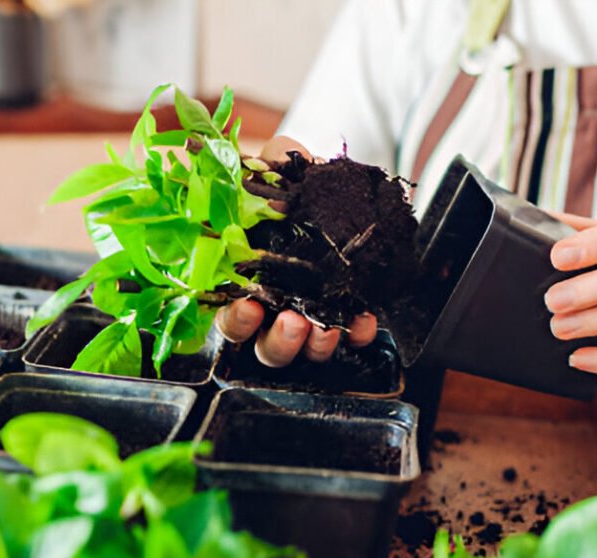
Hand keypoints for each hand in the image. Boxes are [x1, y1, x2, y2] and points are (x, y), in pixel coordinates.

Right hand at [214, 135, 378, 365]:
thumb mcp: (266, 171)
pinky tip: (364, 320)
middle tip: (293, 323)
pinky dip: (356, 331)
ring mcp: (306, 315)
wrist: (310, 191)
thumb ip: (266, 168)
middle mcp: (272, 310)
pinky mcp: (339, 312)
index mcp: (243, 285)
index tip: (249, 309)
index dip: (239, 320)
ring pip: (305, 349)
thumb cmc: (276, 188)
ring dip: (316, 344)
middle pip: (268, 345)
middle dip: (281, 340)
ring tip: (326, 328)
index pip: (233, 319)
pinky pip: (347, 333)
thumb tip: (274, 180)